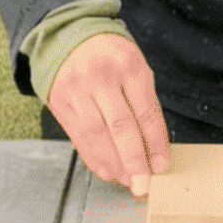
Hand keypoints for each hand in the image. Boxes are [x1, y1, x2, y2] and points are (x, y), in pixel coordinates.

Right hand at [47, 33, 171, 194]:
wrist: (68, 37)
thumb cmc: (110, 56)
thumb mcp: (134, 68)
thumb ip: (144, 104)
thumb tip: (154, 149)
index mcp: (128, 66)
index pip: (145, 112)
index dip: (155, 143)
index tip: (162, 166)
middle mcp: (100, 77)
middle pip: (120, 126)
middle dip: (134, 160)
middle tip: (143, 185)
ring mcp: (77, 90)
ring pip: (97, 135)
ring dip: (113, 164)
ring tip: (126, 181)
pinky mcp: (60, 102)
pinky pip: (79, 137)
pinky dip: (94, 158)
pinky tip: (107, 171)